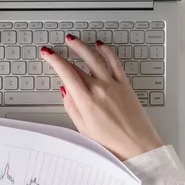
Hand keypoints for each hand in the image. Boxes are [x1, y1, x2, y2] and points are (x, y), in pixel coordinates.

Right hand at [41, 36, 163, 160]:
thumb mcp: (83, 128)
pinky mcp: (125, 84)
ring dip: (81, 46)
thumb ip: (72, 107)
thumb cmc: (111, 142)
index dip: (54, 60)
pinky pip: (114, 62)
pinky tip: (100, 44)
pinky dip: (106, 51)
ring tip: (72, 39)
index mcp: (86, 101)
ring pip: (94, 58)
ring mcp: (113, 84)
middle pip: (77, 66)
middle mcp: (99, 89)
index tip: (47, 53)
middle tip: (54, 49)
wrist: (137, 145)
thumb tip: (65, 90)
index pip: (66, 73)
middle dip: (63, 55)